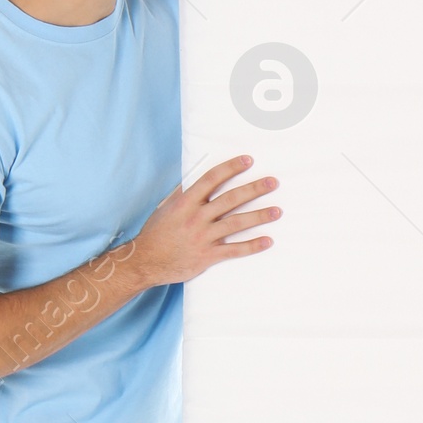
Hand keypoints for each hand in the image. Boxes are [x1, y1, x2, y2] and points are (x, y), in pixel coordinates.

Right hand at [134, 156, 281, 285]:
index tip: (248, 160)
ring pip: (236, 224)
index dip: (231, 168)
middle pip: (230, 199)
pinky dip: (252, 246)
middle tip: (273, 182)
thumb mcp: (165, 208)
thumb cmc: (156, 233)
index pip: (211, 179)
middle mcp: (196, 217)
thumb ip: (182, 193)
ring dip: (259, 216)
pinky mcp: (207, 256)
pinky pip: (234, 251)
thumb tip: (195, 176)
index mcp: (185, 202)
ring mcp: (203, 237)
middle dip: (253, 189)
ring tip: (277, 211)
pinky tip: (268, 241)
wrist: (145, 262)